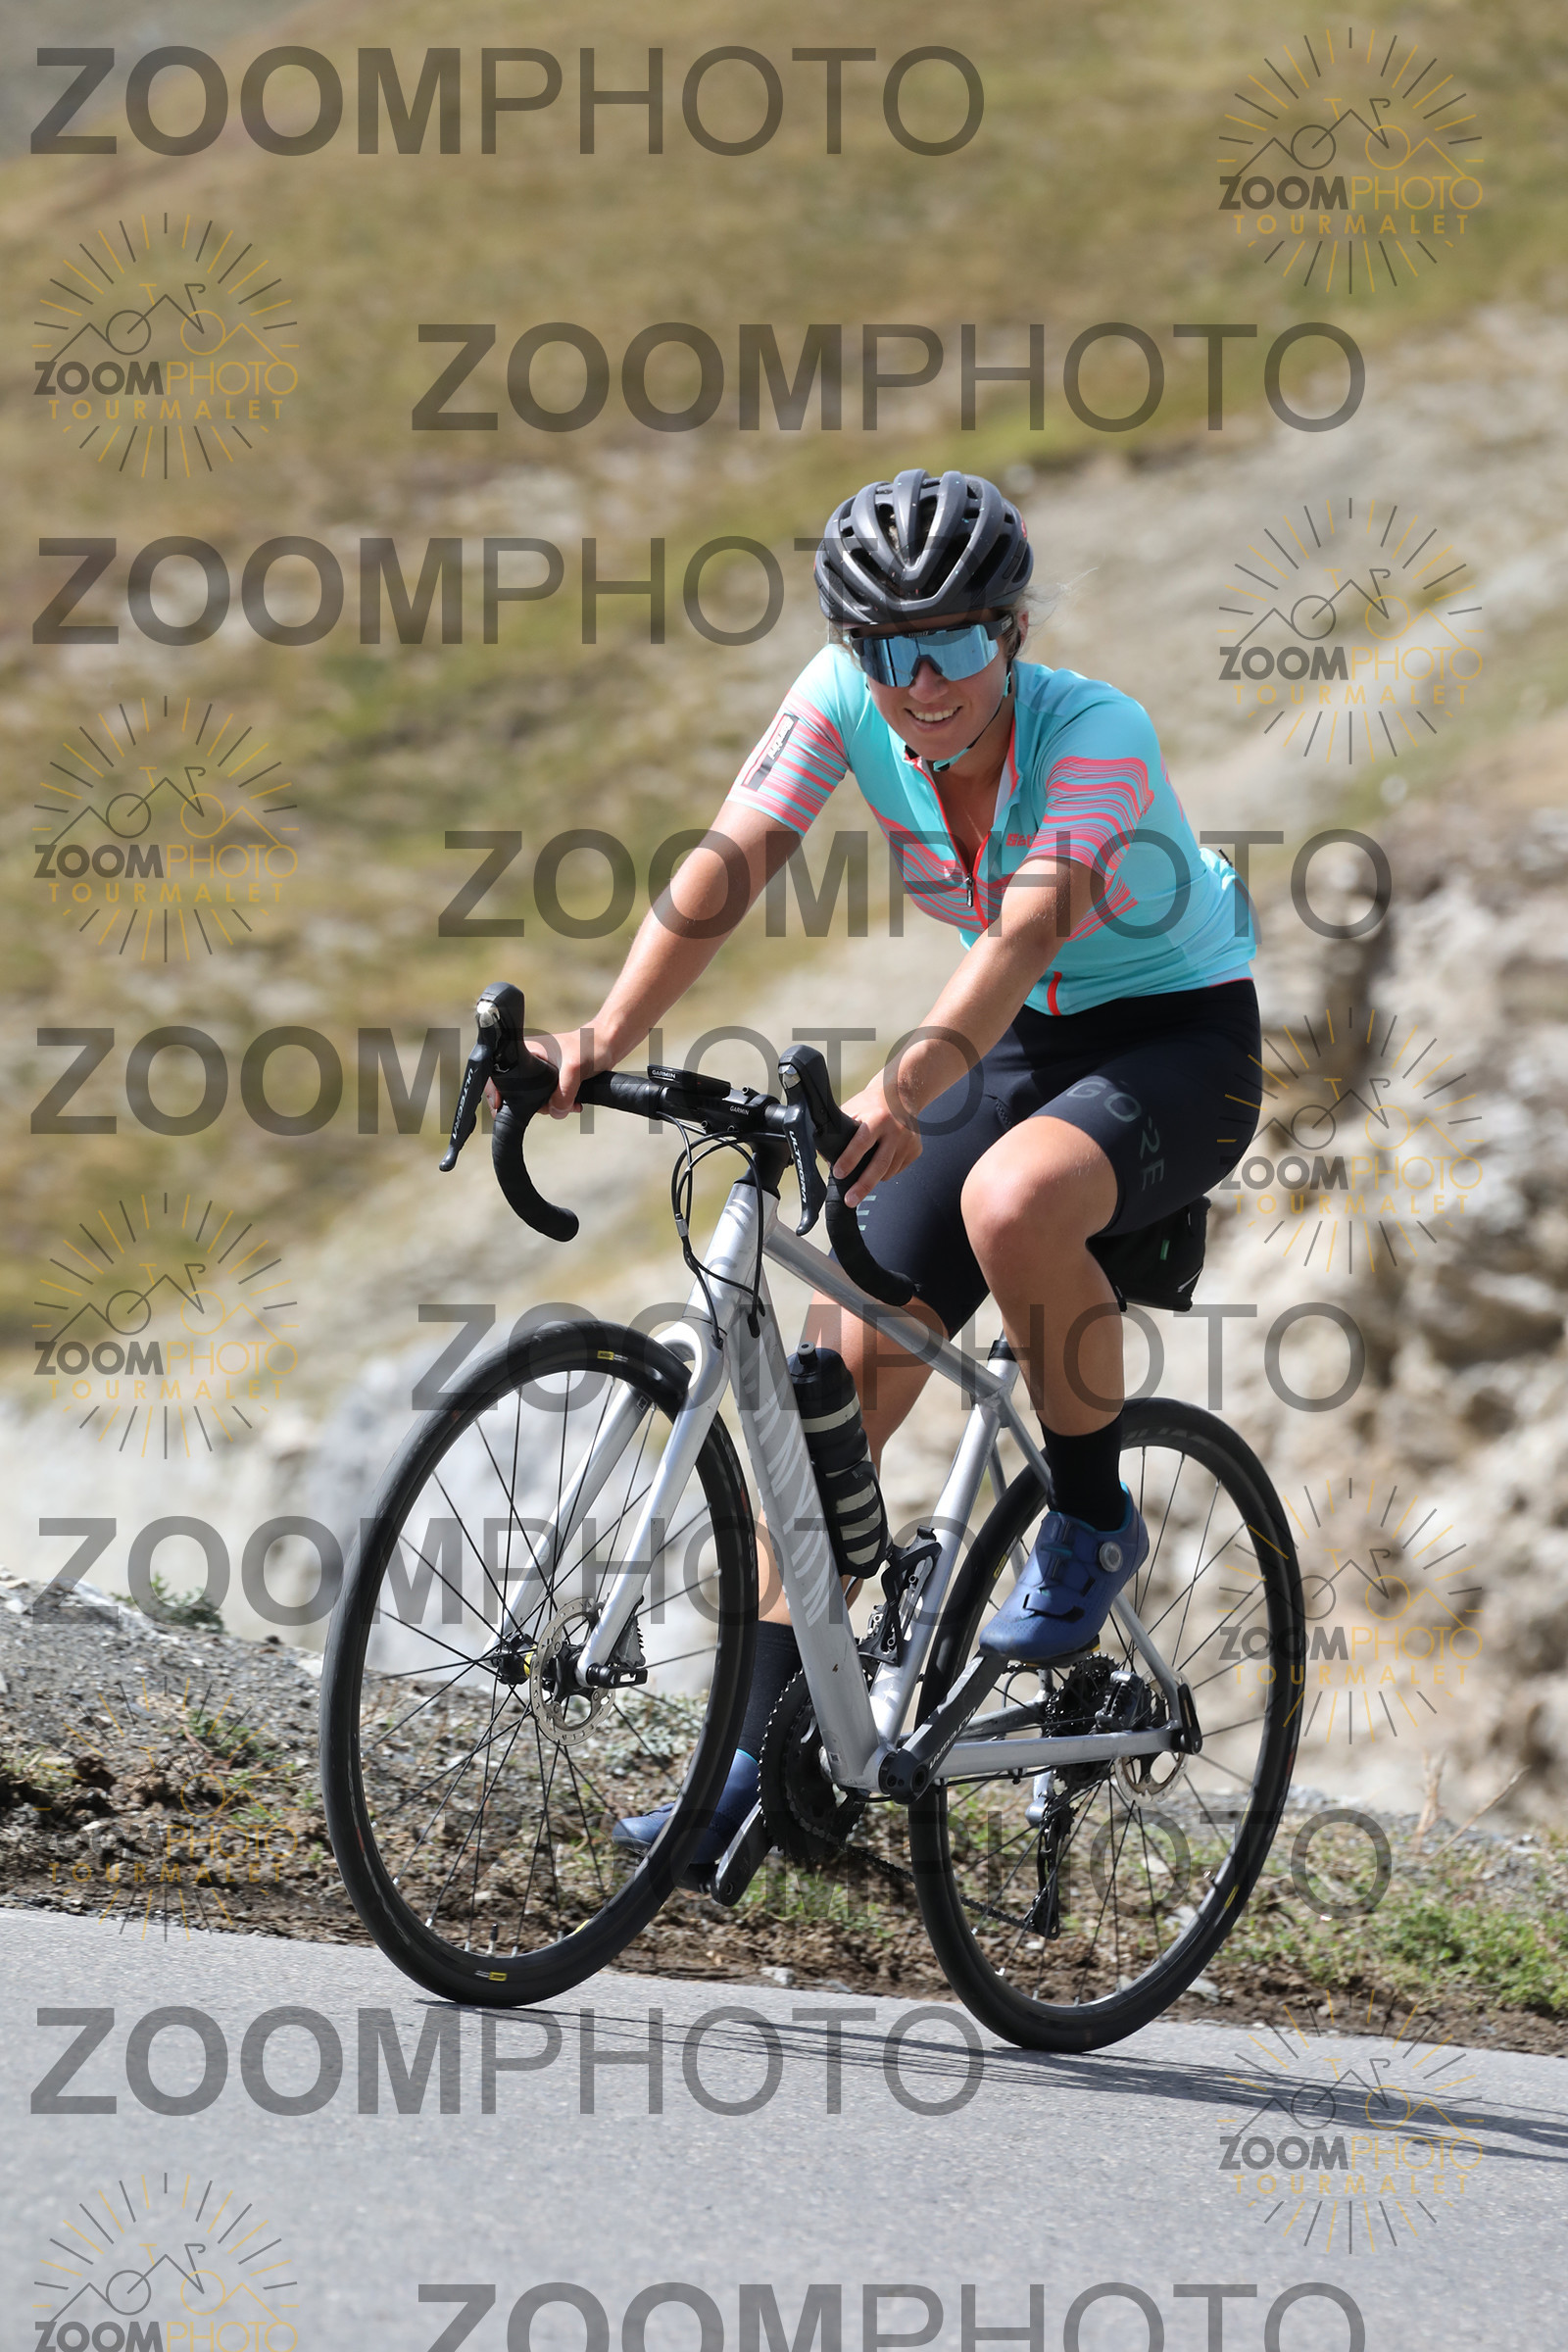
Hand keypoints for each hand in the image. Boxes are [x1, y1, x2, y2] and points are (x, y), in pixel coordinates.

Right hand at [483, 1028, 615, 1118]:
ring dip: (553, 1106)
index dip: (497, 1093)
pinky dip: (562, 1105)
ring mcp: (542, 1072)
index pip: (500, 1075)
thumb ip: (563, 1092)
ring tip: (571, 1104)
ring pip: (537, 1100)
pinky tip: (575, 1104)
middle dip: (536, 1105)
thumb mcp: (574, 1068)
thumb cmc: (590, 1046)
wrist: (610, 1044)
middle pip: (519, 1093)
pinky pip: (551, 1100)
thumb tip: (556, 1111)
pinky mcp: (555, 1081)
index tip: (501, 1108)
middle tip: (552, 1106)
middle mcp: (530, 1062)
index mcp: (526, 1052)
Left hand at [833, 1066, 923, 1205]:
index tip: (839, 1173)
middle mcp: (896, 1130)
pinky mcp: (916, 1149)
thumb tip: (828, 1158)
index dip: (849, 1159)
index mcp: (877, 1118)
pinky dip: (886, 1171)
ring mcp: (908, 1141)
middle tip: (850, 1200)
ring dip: (873, 1178)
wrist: (901, 1095)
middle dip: (863, 1186)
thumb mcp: (853, 1110)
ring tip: (865, 1174)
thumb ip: (841, 1132)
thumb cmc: (873, 1104)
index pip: (862, 1142)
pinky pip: (898, 1169)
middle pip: (879, 1165)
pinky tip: (882, 1158)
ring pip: (888, 1172)